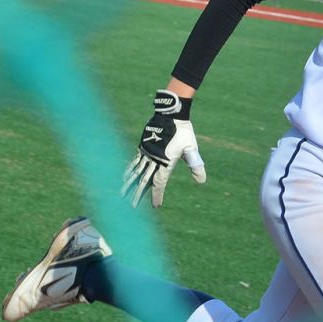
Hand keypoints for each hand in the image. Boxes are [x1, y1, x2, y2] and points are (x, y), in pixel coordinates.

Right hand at [121, 90, 206, 207]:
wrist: (170, 114)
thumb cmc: (183, 132)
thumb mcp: (191, 149)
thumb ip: (195, 165)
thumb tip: (202, 181)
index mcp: (165, 161)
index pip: (159, 182)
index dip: (157, 194)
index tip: (155, 206)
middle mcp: (154, 159)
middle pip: (144, 180)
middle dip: (138, 194)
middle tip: (132, 207)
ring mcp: (146, 153)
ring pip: (136, 172)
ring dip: (129, 184)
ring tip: (121, 195)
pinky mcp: (143, 147)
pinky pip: (134, 162)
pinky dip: (129, 171)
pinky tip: (124, 177)